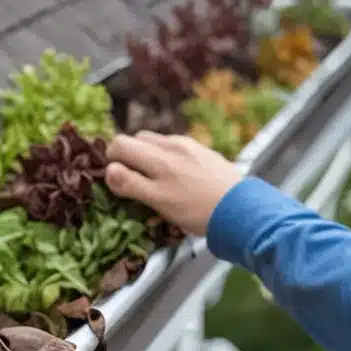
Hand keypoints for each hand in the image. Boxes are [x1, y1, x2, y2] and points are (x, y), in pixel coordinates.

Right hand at [105, 132, 242, 236]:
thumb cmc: (198, 211)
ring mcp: (189, 146)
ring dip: (148, 157)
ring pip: (156, 143)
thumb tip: (108, 170)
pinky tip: (177, 178)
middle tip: (133, 181)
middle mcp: (172, 145)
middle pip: (136, 139)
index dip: (111, 160)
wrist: (241, 210)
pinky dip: (167, 158)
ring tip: (155, 180)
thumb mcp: (158, 201)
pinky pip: (175, 148)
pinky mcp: (203, 151)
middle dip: (128, 157)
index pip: (119, 144)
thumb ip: (131, 184)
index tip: (115, 178)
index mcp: (158, 158)